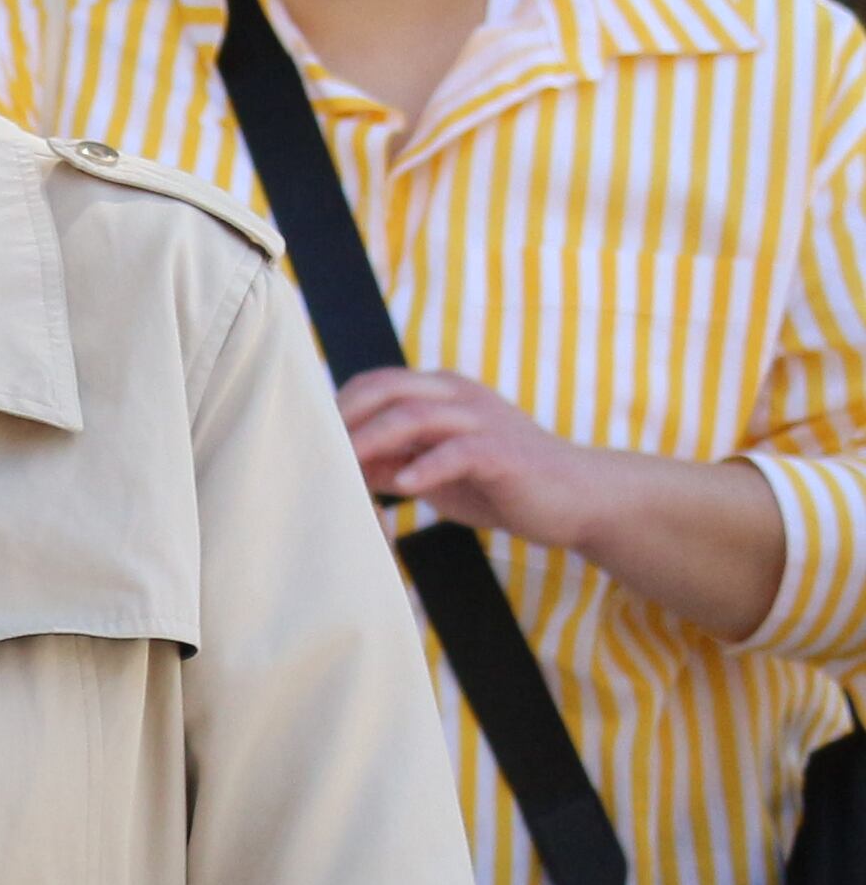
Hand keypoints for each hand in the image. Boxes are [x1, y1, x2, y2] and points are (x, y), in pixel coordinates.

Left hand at [342, 368, 615, 543]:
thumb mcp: (436, 471)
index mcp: (441, 394)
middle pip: (389, 388)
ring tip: (345, 467)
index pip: (376, 384)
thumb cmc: (500, 485)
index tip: (308, 440)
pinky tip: (403, 486)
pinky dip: (428, 466)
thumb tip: (340, 466)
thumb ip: (393, 462)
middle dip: (347, 417)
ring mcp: (484, 421)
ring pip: (417, 414)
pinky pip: (461, 452)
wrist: (577, 499)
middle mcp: (460, 397)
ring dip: (374, 440)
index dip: (339, 409)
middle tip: (317, 450)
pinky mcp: (505, 453)